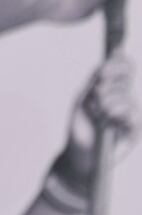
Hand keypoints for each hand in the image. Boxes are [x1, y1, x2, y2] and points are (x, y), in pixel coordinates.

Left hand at [56, 53, 138, 187]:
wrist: (79, 153)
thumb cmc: (80, 126)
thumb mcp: (83, 98)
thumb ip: (96, 80)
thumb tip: (110, 60)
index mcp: (114, 89)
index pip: (126, 67)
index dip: (119, 63)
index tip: (102, 71)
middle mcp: (126, 99)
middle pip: (128, 77)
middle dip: (109, 81)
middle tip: (96, 93)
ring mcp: (133, 115)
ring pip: (128, 96)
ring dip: (108, 101)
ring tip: (97, 113)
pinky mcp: (136, 131)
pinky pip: (134, 115)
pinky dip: (118, 114)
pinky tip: (108, 120)